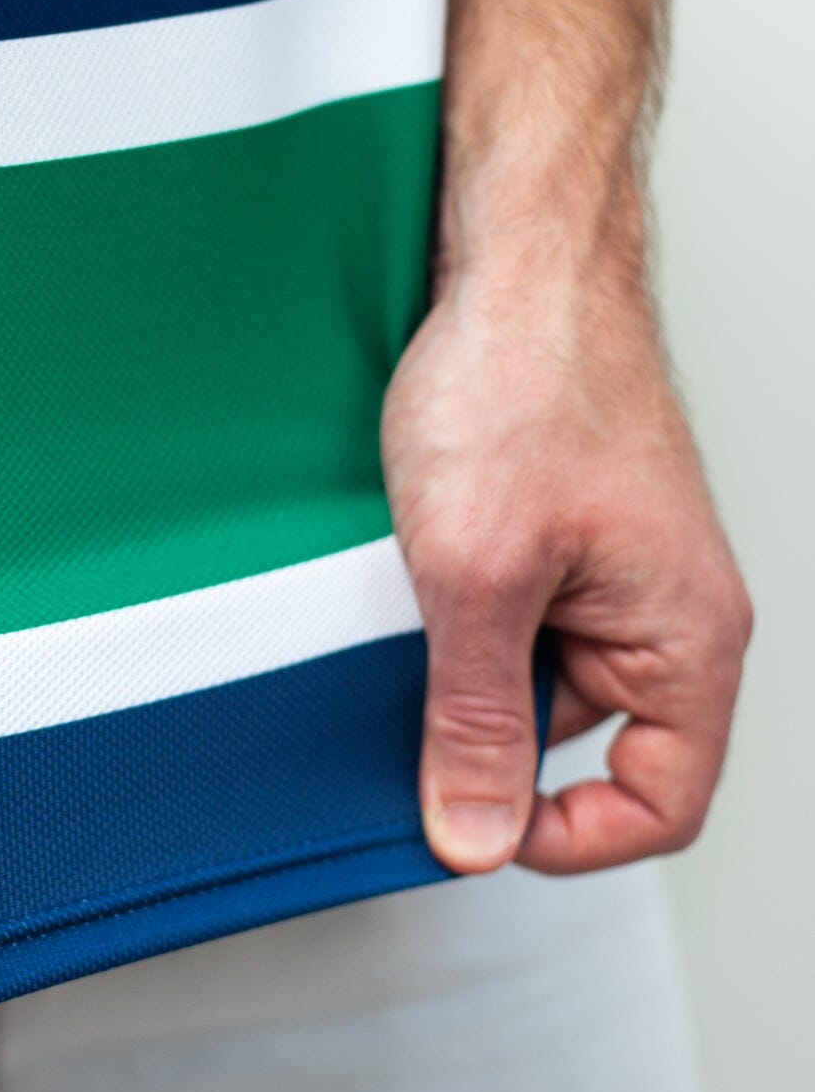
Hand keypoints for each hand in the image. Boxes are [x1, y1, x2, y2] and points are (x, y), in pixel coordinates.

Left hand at [382, 265, 751, 876]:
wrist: (516, 255)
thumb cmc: (523, 380)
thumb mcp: (477, 578)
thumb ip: (474, 718)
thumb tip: (474, 835)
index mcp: (689, 639)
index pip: (660, 804)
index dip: (565, 836)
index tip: (471, 819)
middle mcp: (666, 610)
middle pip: (583, 740)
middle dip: (488, 733)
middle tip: (403, 697)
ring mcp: (613, 567)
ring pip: (532, 671)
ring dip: (459, 659)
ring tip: (407, 599)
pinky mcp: (563, 530)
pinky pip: (511, 608)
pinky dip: (454, 605)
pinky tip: (405, 566)